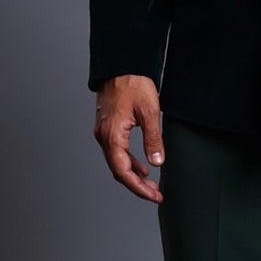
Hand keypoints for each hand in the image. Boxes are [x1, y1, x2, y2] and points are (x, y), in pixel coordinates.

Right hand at [94, 74, 164, 202]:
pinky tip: (142, 166)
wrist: (120, 64)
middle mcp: (104, 136)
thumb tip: (157, 162)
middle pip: (118, 170)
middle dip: (137, 185)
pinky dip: (129, 162)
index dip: (138, 188)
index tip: (153, 195)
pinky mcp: (107, 128)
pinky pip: (116, 152)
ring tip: (151, 184)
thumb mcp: (150, 111)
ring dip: (133, 175)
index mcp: (112, 135)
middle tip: (156, 194)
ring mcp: (104, 132)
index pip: (123, 171)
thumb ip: (153, 139)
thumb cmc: (133, 83)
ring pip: (117, 162)